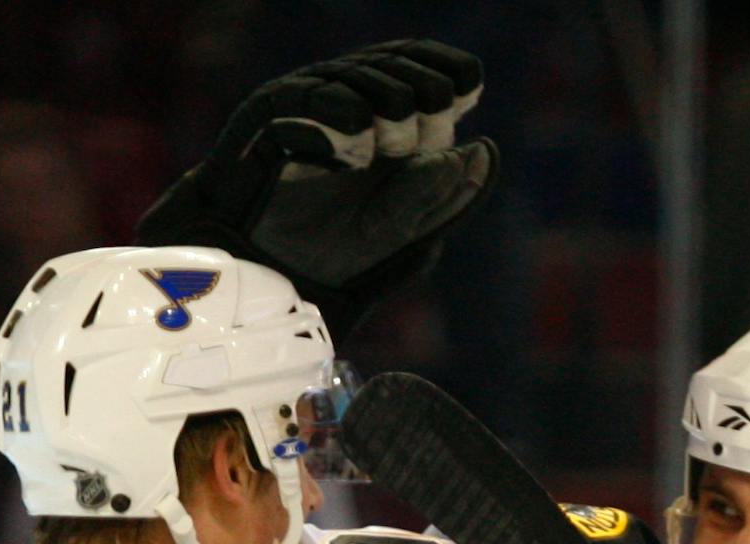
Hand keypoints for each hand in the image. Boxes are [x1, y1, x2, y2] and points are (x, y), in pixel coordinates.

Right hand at [137, 40, 496, 338]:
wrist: (267, 271)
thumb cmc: (333, 250)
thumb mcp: (398, 231)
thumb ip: (439, 196)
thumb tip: (482, 149)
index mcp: (385, 121)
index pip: (422, 65)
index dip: (449, 70)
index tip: (469, 88)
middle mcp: (347, 101)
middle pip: (398, 68)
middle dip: (423, 95)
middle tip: (419, 134)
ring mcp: (308, 104)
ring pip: (361, 76)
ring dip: (387, 107)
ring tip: (383, 148)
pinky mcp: (270, 113)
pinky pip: (311, 95)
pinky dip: (341, 114)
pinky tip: (357, 138)